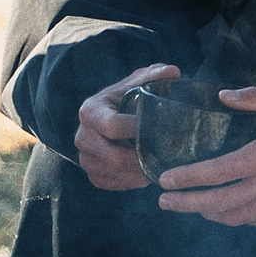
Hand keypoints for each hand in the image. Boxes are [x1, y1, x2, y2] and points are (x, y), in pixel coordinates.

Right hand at [75, 63, 179, 189]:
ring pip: (117, 174)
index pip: (113, 127)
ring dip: (141, 171)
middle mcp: (82, 137)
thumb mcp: (139, 82)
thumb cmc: (128, 97)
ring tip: (159, 162)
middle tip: (166, 153)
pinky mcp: (93, 175)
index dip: (139, 130)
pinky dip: (133, 181)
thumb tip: (173, 72)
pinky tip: (146, 169)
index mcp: (90, 111)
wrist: (113, 115)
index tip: (160, 128)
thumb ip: (155, 76)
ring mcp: (85, 158)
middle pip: (115, 158)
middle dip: (144, 158)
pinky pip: (115, 184)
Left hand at [156, 85, 255, 226]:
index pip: (220, 171)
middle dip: (187, 204)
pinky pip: (253, 221)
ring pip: (235, 216)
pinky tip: (220, 209)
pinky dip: (233, 216)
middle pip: (220, 202)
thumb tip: (221, 96)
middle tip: (165, 201)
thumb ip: (255, 98)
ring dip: (208, 212)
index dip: (190, 178)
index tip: (166, 180)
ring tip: (188, 205)